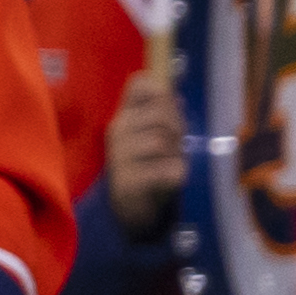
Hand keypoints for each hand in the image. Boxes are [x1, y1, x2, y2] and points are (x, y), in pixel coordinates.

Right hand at [101, 48, 185, 233]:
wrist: (130, 209)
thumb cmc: (146, 166)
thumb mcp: (153, 135)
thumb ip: (162, 114)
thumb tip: (175, 95)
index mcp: (124, 116)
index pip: (140, 85)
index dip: (161, 93)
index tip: (169, 109)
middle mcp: (118, 131)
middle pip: (159, 114)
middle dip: (177, 129)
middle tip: (177, 145)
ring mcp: (120, 156)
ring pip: (160, 141)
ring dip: (176, 153)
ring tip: (174, 162)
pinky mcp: (129, 181)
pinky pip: (166, 170)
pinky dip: (176, 173)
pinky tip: (173, 178)